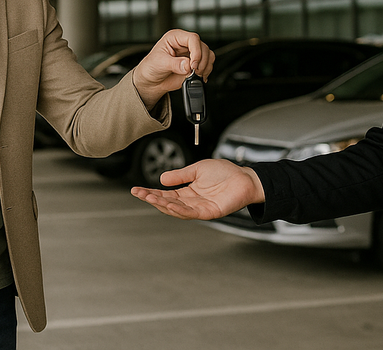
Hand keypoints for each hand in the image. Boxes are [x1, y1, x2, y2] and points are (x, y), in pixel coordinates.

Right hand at [130, 159, 264, 219]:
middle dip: (152, 198)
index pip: (165, 194)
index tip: (137, 190)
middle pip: (167, 203)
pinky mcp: (209, 212)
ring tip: (149, 198)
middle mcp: (192, 201)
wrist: (245, 177)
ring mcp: (200, 208)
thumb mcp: (197, 169)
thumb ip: (180, 175)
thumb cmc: (225, 172)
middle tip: (139, 194)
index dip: (151, 192)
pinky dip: (179, 209)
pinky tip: (168, 204)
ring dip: (162, 204)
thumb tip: (162, 178)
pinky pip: (191, 213)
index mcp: (188, 191)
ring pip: (177, 209)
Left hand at [131, 29, 215, 106]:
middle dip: (201, 61)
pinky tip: (198, 77)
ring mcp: (191, 53)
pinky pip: (208, 64)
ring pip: (208, 55)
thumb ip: (174, 64)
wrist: (152, 81)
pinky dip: (206, 71)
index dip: (196, 51)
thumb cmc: (151, 67)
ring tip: (195, 74)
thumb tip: (187, 65)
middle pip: (203, 47)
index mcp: (175, 37)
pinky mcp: (196, 63)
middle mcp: (185, 44)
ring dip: (205, 66)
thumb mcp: (159, 63)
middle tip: (193, 72)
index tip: (193, 65)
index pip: (192, 38)